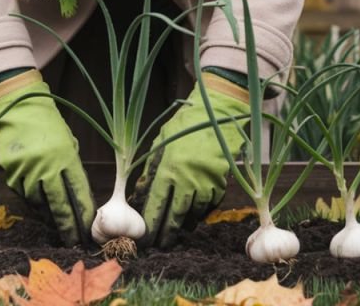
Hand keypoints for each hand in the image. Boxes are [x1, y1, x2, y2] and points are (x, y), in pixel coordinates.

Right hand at [0, 70, 94, 245]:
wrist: (18, 108)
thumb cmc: (49, 125)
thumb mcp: (68, 143)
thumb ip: (72, 169)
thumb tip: (78, 197)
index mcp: (65, 157)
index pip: (78, 192)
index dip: (83, 213)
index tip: (87, 228)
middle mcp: (46, 166)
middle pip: (59, 205)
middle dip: (68, 226)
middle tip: (74, 240)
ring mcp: (26, 171)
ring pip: (40, 204)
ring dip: (50, 217)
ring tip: (58, 226)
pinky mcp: (11, 172)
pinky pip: (24, 195)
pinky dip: (33, 203)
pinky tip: (41, 208)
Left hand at [133, 72, 249, 246]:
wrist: (219, 115)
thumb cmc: (184, 126)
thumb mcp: (160, 143)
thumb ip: (150, 171)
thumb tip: (139, 194)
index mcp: (169, 168)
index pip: (156, 204)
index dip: (149, 223)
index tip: (144, 236)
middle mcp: (188, 180)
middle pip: (174, 216)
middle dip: (165, 233)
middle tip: (158, 245)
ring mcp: (206, 184)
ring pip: (192, 215)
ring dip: (182, 226)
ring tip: (173, 234)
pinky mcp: (221, 184)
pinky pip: (208, 207)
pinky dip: (198, 214)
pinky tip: (191, 217)